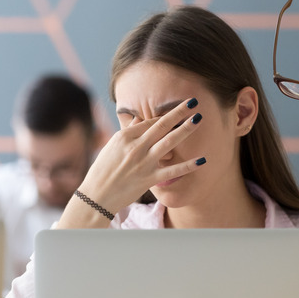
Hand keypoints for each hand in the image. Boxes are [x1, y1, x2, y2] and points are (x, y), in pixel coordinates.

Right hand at [77, 98, 204, 214]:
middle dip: (178, 112)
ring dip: (185, 130)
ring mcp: (143, 163)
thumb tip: (138, 120)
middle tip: (193, 102)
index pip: (150, 122)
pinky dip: (187, 166)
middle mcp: (135, 147)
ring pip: (169, 142)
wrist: (97, 196)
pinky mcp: (149, 179)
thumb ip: (128, 133)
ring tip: (198, 119)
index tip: (179, 108)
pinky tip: (202, 160)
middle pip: (161, 125)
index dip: (166, 114)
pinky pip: (172, 171)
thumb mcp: (112, 147)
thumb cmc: (102, 170)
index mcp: (125, 137)